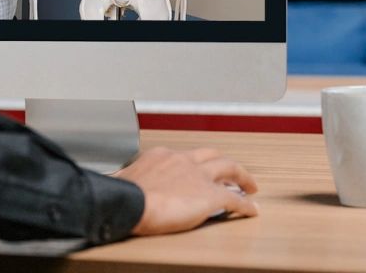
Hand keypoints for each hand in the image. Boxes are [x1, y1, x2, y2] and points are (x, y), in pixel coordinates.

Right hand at [113, 147, 258, 234]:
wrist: (131, 203)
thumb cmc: (123, 194)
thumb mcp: (122, 179)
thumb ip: (126, 179)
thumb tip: (115, 182)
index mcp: (162, 155)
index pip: (184, 155)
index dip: (195, 163)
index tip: (197, 169)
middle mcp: (184, 161)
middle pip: (212, 155)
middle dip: (224, 162)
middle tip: (232, 171)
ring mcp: (199, 177)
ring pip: (229, 168)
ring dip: (242, 176)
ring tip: (250, 185)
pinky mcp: (210, 196)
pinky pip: (235, 200)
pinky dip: (246, 205)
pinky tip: (251, 211)